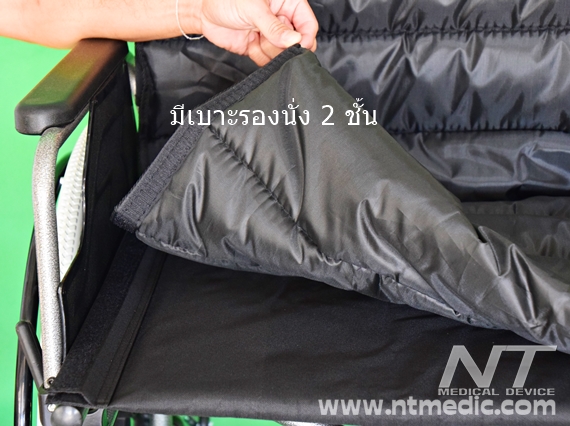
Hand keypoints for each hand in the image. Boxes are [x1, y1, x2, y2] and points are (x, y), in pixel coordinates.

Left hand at [198, 0, 317, 64]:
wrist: (203, 12)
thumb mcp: (253, 8)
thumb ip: (274, 27)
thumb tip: (295, 41)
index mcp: (288, 3)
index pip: (308, 25)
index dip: (305, 38)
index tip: (297, 47)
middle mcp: (282, 20)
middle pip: (296, 43)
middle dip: (283, 46)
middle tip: (268, 39)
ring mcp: (271, 36)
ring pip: (282, 54)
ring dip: (268, 50)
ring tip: (255, 36)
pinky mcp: (260, 48)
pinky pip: (267, 61)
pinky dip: (259, 56)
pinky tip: (250, 43)